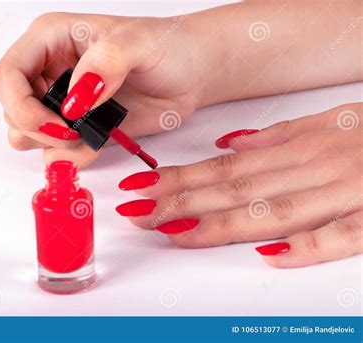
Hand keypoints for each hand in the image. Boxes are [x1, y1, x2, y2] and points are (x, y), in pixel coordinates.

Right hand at [0, 13, 205, 166]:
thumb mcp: (139, 42)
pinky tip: (98, 145)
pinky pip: (58, 152)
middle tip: (76, 131)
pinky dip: (71, 158)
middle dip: (39, 129)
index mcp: (50, 40)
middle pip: (12, 111)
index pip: (6, 76)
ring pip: (28, 135)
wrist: (191, 73)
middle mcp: (50, 72)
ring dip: (54, 146)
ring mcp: (64, 103)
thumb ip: (106, 63)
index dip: (21, 105)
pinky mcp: (80, 128)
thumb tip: (74, 100)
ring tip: (88, 136)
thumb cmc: (166, 45)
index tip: (59, 123)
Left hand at [116, 103, 361, 267]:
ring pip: (271, 210)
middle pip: (233, 189)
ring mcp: (344, 193)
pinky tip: (270, 256)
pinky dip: (307, 246)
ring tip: (172, 232)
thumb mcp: (327, 120)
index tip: (141, 187)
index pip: (222, 167)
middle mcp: (312, 168)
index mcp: (297, 148)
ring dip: (218, 224)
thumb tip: (228, 144)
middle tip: (136, 211)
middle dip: (180, 202)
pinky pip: (341, 235)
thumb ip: (277, 135)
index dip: (178, 178)